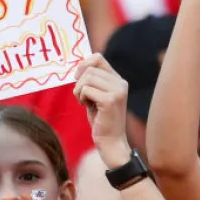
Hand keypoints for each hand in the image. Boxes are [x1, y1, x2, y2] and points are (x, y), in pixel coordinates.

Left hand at [73, 54, 131, 168]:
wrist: (111, 141)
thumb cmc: (101, 119)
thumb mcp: (98, 96)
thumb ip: (93, 81)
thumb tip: (79, 66)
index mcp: (119, 80)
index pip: (98, 58)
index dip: (84, 64)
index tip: (78, 77)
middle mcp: (121, 83)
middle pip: (89, 69)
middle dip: (79, 83)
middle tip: (82, 97)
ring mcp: (117, 91)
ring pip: (87, 78)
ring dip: (79, 91)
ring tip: (84, 102)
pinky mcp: (110, 100)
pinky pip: (86, 90)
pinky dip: (81, 98)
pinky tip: (87, 107)